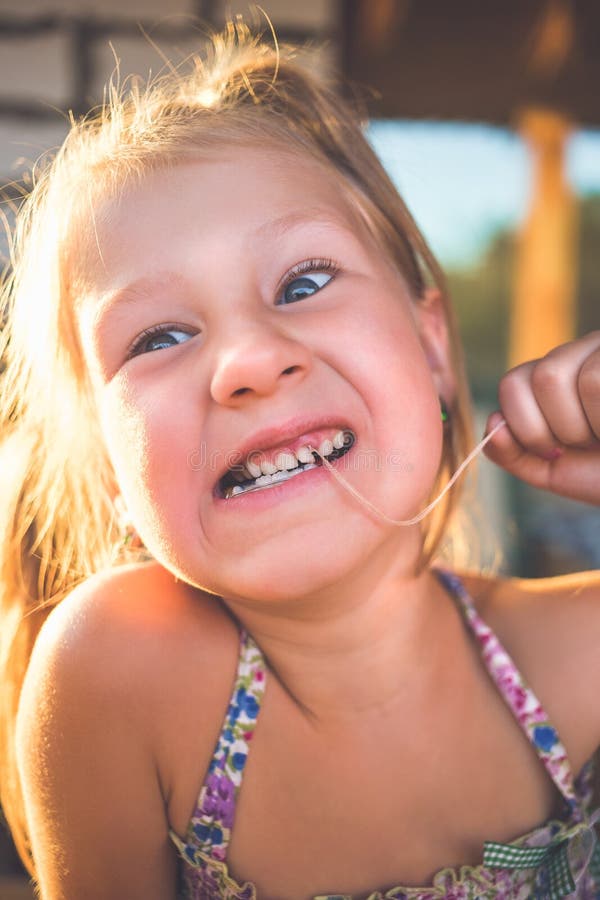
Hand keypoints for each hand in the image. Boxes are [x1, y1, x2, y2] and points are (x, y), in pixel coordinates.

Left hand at [484, 331, 599, 504]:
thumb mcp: (554, 471)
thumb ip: (513, 454)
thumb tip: (492, 424)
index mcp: (553, 378)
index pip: (512, 383)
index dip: (525, 426)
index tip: (555, 451)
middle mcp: (580, 354)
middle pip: (540, 378)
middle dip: (557, 428)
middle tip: (588, 443)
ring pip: (562, 377)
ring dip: (585, 424)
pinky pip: (594, 381)